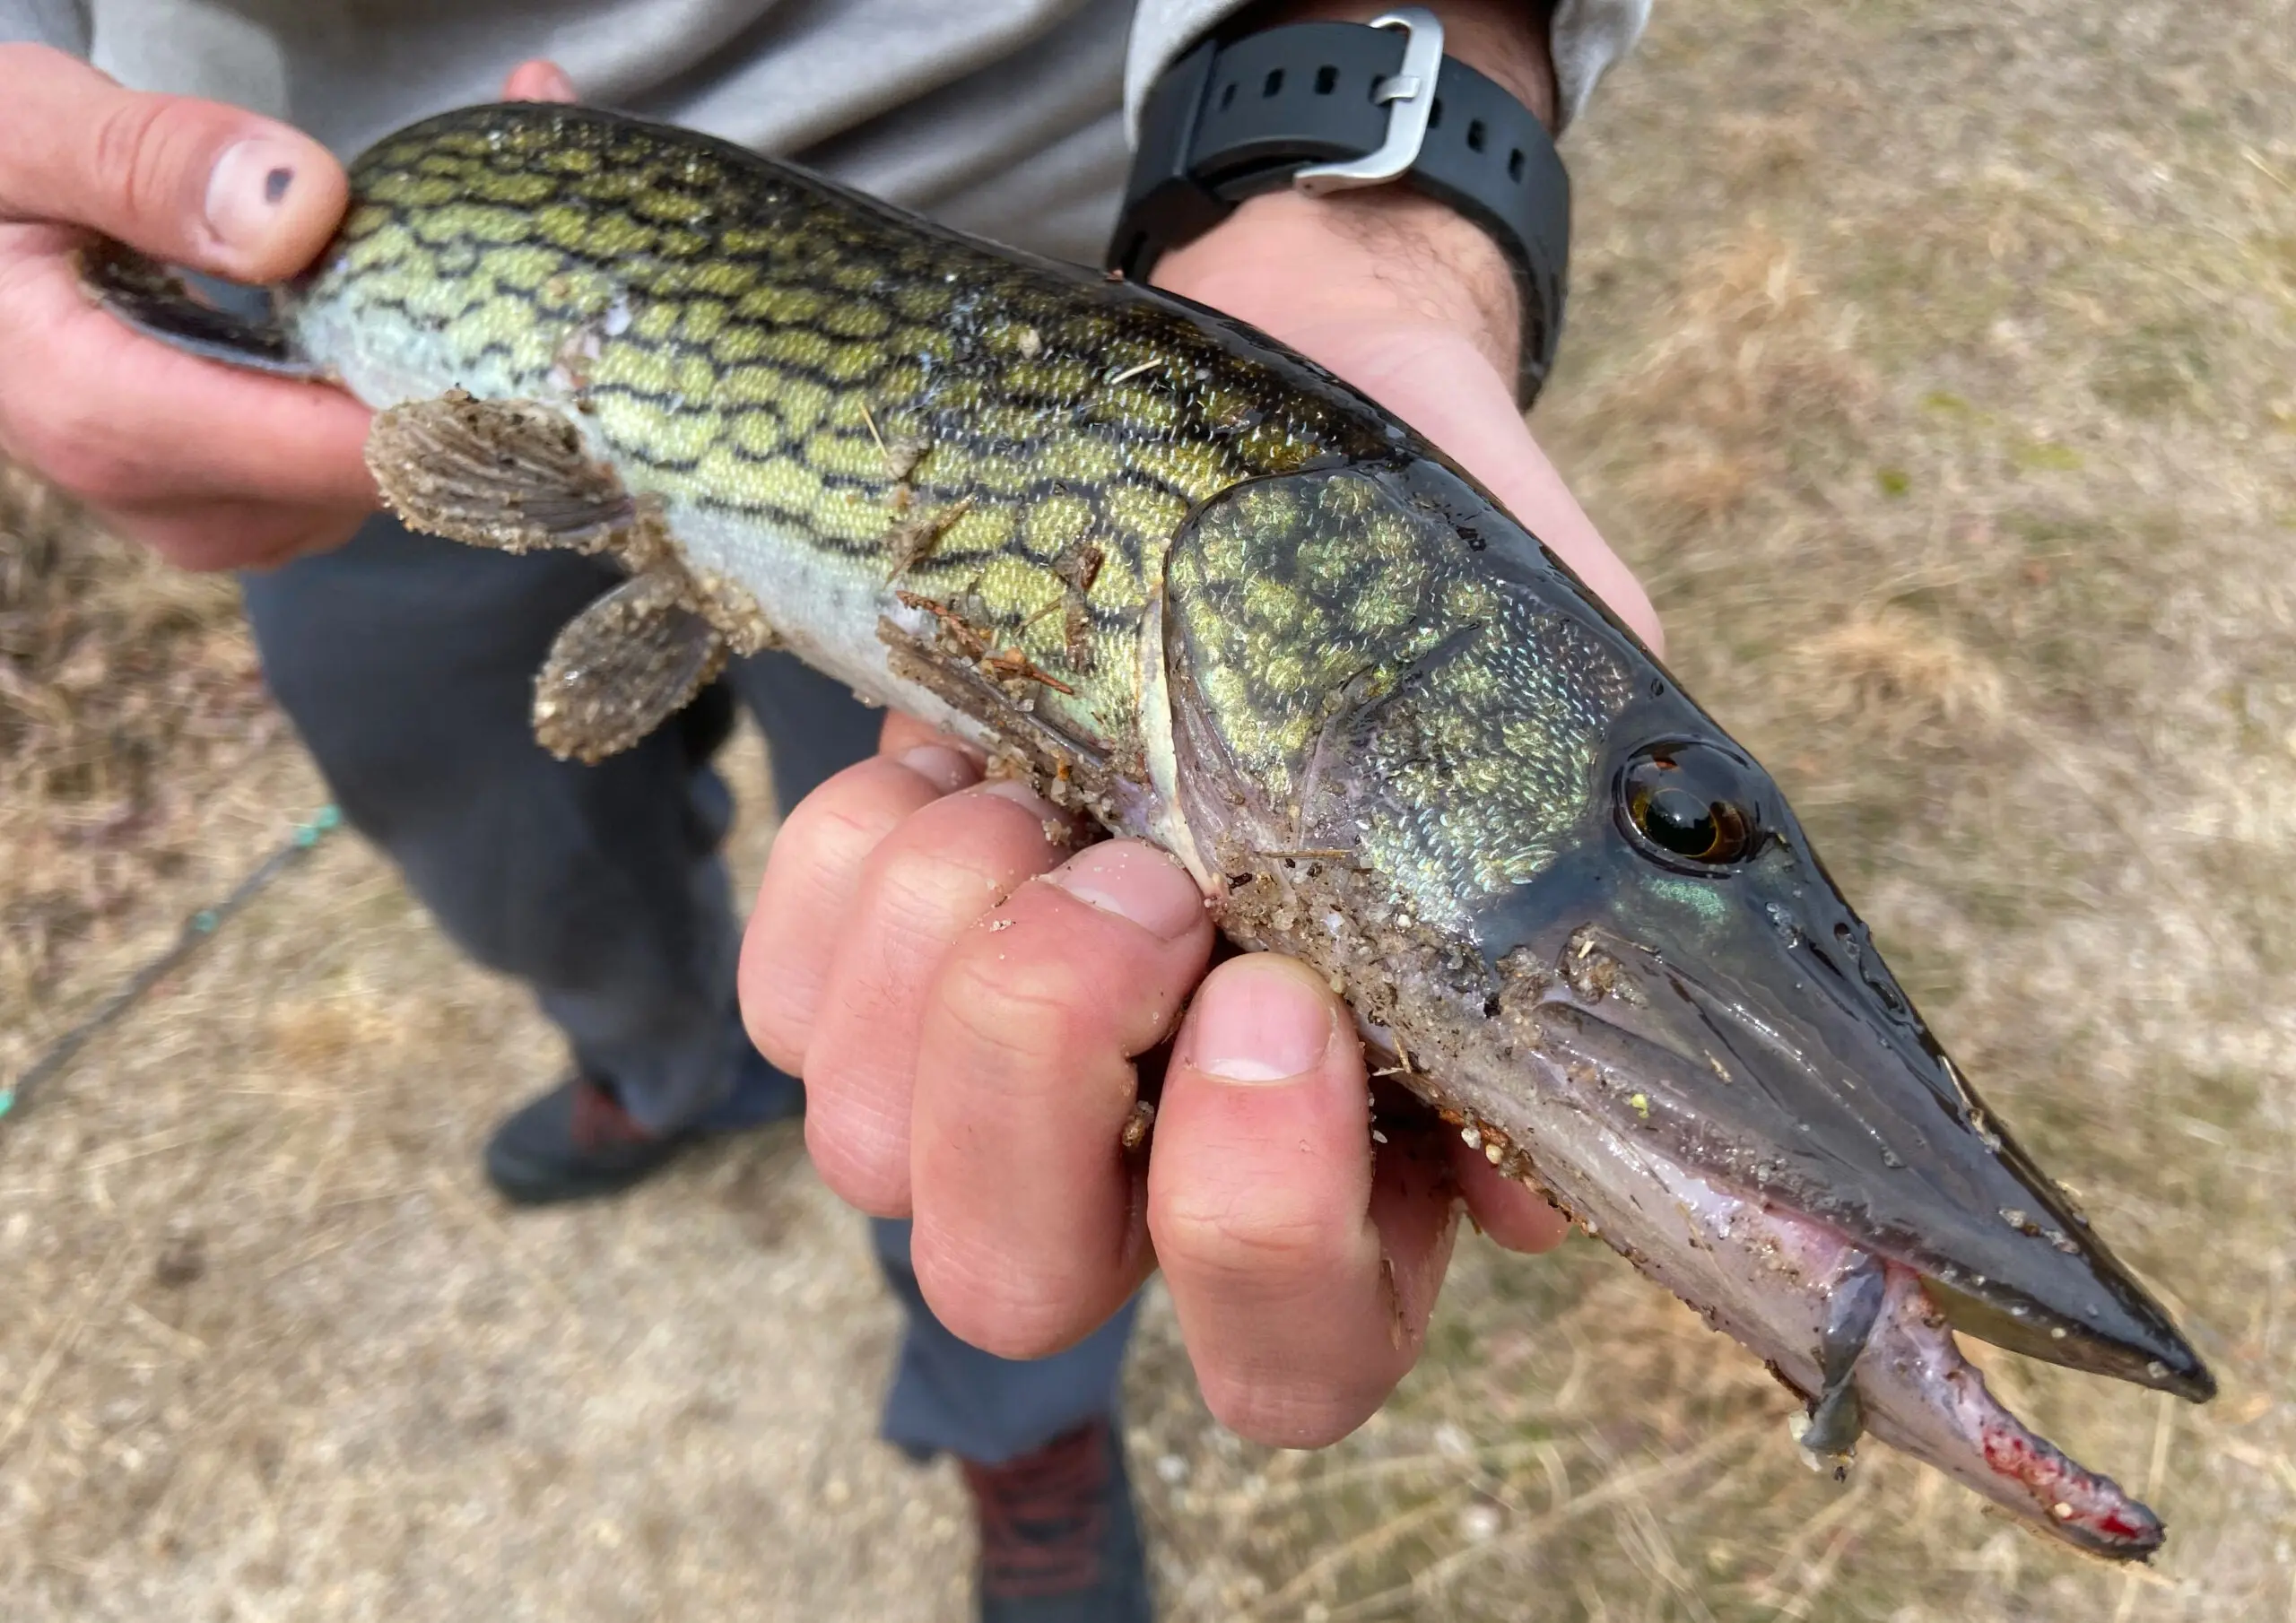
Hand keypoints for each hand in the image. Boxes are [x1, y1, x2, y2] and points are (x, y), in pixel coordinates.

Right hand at [0, 53, 578, 572]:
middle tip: (540, 243)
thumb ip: (151, 165)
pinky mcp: (258, 509)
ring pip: (402, 478)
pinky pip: (375, 469)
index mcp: (111, 419)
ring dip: (460, 379)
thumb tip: (298, 211)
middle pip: (394, 472)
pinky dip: (419, 392)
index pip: (347, 450)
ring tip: (495, 257)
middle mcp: (179, 502)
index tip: (549, 321)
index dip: (467, 393)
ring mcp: (228, 519)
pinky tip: (437, 315)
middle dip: (477, 366)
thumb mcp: (30, 132)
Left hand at [742, 87, 1659, 1449]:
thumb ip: (1555, 902)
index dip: (1263, 1225)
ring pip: (867, 1153)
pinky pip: (784, 1002)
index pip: (1289, 1353)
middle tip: (1136, 875)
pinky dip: (853, 873)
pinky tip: (956, 763)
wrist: (1287, 418)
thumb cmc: (1433, 584)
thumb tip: (1527, 1180)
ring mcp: (982, 1070)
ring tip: (1043, 790)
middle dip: (1043, 1070)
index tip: (1281, 996)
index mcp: (1349, 1161)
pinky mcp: (860, 962)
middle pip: (1013, 1281)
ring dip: (944, 954)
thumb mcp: (1541, 707)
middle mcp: (1143, 1159)